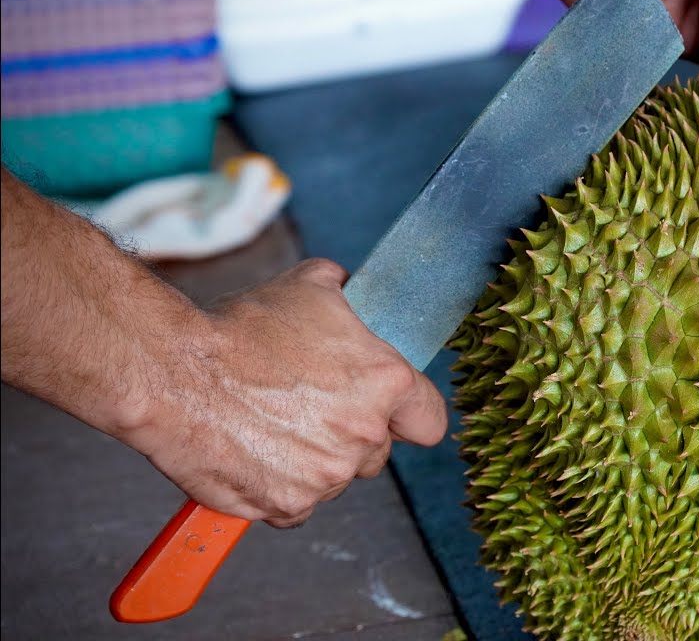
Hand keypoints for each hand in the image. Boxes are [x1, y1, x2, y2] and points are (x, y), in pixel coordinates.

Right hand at [126, 259, 446, 527]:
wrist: (173, 372)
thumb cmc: (240, 329)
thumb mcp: (309, 288)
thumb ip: (347, 297)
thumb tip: (350, 289)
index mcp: (385, 383)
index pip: (429, 419)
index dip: (409, 413)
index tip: (392, 412)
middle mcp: (365, 436)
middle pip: (377, 450)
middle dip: (351, 433)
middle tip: (309, 406)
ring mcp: (327, 477)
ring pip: (335, 476)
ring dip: (314, 459)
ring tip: (271, 422)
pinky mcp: (287, 506)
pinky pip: (297, 503)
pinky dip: (278, 485)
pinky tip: (254, 450)